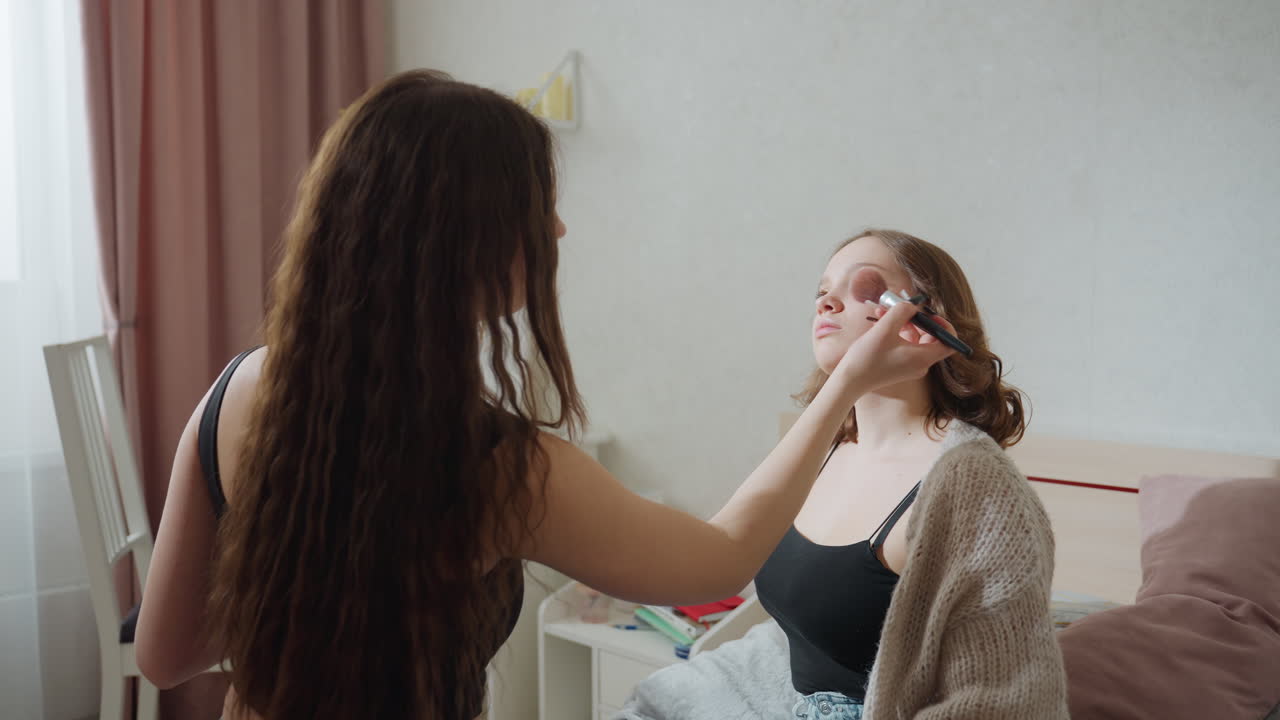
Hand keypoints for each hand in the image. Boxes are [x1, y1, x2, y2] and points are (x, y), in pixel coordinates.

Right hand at [832, 299, 956, 391]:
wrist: (849, 381)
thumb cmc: (867, 358)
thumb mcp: (885, 328)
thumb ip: (902, 311)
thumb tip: (912, 305)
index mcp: (923, 358)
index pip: (950, 343)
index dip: (944, 326)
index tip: (929, 314)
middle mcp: (920, 364)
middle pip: (931, 338)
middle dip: (918, 319)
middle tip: (904, 307)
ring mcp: (909, 366)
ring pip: (915, 339)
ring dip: (903, 322)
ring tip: (885, 310)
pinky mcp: (898, 365)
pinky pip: (904, 344)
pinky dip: (896, 331)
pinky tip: (880, 320)